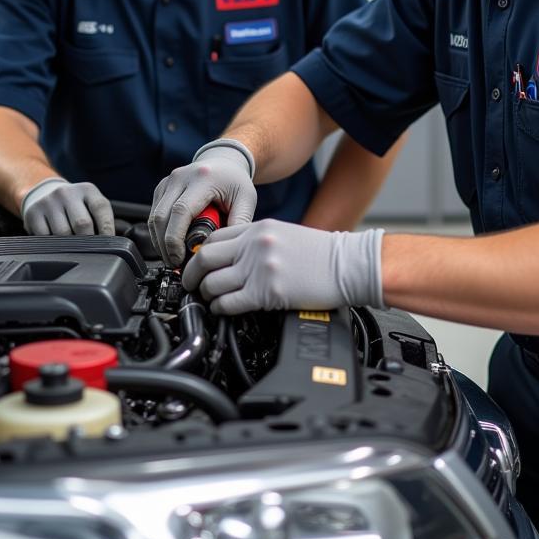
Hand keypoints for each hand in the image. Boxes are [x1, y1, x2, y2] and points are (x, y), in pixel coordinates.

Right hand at [20, 177, 114, 235]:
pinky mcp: (33, 213)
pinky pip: (45, 237)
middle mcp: (67, 192)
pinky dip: (51, 243)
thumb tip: (111, 242)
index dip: (107, 228)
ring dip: (69, 244)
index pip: (101, 208)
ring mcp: (49, 201)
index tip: (108, 244)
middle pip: (82, 224)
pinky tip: (54, 239)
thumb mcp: (90, 203)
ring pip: (63, 233)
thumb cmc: (74, 205)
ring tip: (70, 243)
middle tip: (88, 248)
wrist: (43, 193)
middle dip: (87, 240)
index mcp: (87, 190)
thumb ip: (101, 218)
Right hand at [149, 141, 256, 267]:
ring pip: (153, 217)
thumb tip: (224, 250)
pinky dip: (159, 233)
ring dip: (160, 242)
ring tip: (173, 257)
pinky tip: (170, 245)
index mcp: (203, 178)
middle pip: (161, 216)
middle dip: (165, 246)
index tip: (180, 258)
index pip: (180, 211)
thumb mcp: (246, 200)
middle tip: (176, 263)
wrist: (225, 162)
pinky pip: (153, 214)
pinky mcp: (162, 188)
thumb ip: (238, 223)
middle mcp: (181, 177)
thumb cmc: (235, 182)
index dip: (175, 239)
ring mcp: (169, 181)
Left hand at [181, 219, 384, 314]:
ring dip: (206, 295)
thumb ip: (255, 241)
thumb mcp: (284, 234)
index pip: (213, 238)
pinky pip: (229, 303)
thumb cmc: (322, 253)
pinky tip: (224, 309)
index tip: (196, 265)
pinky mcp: (268, 292)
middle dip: (191, 275)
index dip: (199, 254)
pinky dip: (220, 308)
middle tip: (190, 285)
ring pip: (212, 283)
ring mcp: (260, 268)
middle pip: (204, 258)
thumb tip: (231, 257)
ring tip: (211, 300)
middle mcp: (255, 245)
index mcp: (258, 228)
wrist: (348, 265)